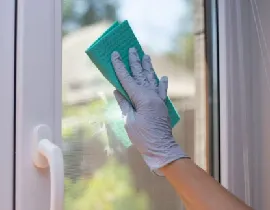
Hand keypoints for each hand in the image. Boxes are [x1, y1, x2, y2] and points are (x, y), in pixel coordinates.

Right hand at [111, 47, 187, 173]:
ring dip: (148, 68)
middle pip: (141, 75)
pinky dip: (161, 83)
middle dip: (134, 62)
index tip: (115, 54)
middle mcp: (152, 95)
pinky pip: (161, 91)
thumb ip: (124, 104)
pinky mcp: (162, 106)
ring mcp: (158, 100)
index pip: (128, 79)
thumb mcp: (129, 121)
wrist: (162, 149)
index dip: (120, 67)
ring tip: (145, 56)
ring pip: (152, 79)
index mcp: (142, 98)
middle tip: (131, 49)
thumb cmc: (143, 137)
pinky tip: (162, 77)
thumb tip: (118, 91)